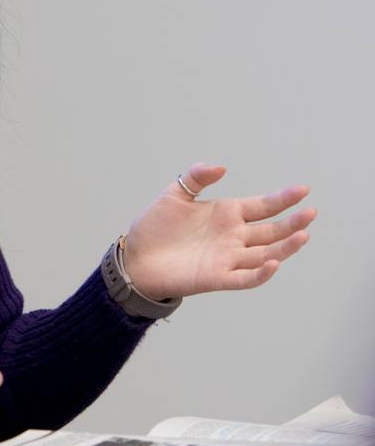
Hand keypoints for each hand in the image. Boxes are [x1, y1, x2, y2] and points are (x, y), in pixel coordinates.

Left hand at [122, 163, 315, 301]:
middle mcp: (233, 237)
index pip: (263, 206)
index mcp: (227, 214)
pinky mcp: (218, 277)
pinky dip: (261, 273)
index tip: (302, 190)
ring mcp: (228, 258)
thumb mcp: (174, 194)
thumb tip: (221, 167)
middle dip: (292, 222)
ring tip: (303, 235)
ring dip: (286, 246)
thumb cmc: (154, 227)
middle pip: (271, 230)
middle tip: (310, 213)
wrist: (135, 258)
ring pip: (266, 254)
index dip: (283, 199)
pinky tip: (274, 262)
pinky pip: (246, 277)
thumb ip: (196, 177)